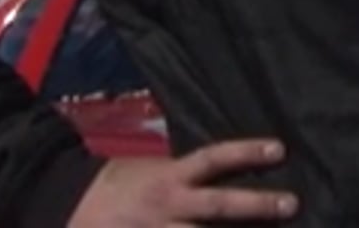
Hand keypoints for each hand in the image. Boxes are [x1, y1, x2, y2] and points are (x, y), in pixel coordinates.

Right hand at [68, 139, 297, 226]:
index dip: (245, 154)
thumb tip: (226, 169)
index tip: (279, 151)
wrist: (67, 207)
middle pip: (218, 205)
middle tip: (292, 205)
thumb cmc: (117, 184)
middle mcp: (168, 207)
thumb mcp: (150, 169)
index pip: (213, 160)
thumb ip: (187, 173)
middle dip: (256, 206)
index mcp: (170, 179)